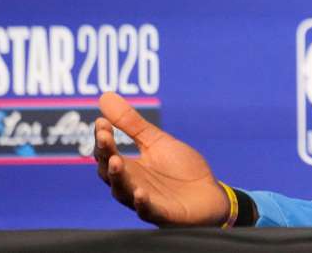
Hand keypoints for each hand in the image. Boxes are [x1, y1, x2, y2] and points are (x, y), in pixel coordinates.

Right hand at [93, 92, 229, 226]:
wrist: (210, 195)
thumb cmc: (181, 169)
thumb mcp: (157, 142)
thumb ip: (132, 124)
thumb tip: (105, 96)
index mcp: (129, 168)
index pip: (107, 154)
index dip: (103, 139)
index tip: (101, 121)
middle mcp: (130, 186)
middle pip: (110, 173)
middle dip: (106, 155)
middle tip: (104, 137)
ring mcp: (145, 201)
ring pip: (123, 192)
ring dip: (118, 177)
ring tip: (115, 161)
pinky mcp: (162, 214)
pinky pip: (148, 211)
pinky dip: (142, 203)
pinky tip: (140, 193)